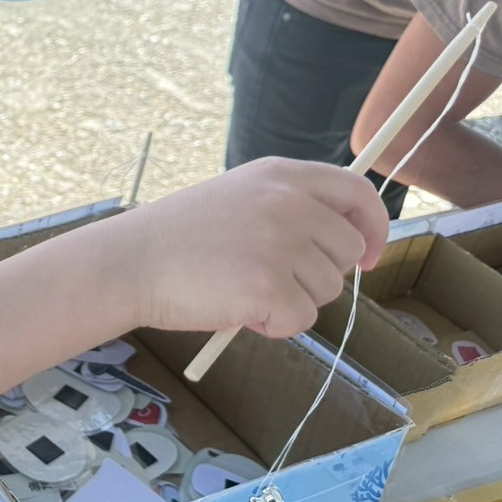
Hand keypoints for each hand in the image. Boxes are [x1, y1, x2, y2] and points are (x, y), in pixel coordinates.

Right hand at [103, 158, 388, 337]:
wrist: (128, 263)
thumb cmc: (176, 238)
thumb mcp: (238, 198)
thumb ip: (288, 206)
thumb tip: (342, 243)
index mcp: (281, 175)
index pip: (358, 194)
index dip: (373, 227)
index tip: (368, 255)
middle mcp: (289, 203)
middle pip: (347, 252)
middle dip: (318, 276)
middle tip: (269, 279)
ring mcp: (281, 244)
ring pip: (326, 291)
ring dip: (291, 301)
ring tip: (240, 288)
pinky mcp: (270, 286)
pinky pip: (300, 321)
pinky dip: (272, 326)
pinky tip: (234, 308)